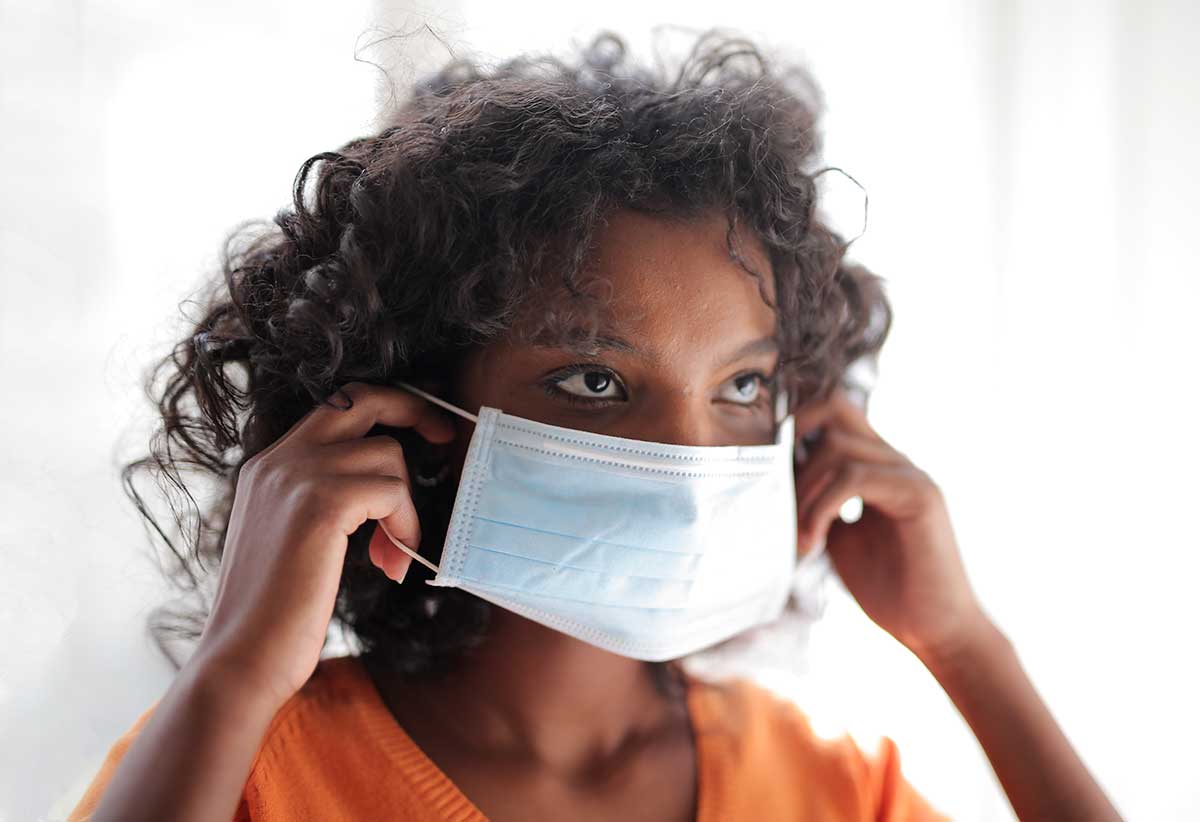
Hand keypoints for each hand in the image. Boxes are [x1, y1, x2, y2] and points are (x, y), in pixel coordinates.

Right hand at [191, 382, 455, 708]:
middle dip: (413, 408)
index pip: (336, 407)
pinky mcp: (319, 504)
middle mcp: (278, 460)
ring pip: (388, 455)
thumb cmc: (275, 615)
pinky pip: (391, 490)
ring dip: (405, 507)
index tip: (423, 431)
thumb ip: (326, 504)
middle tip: (444, 438)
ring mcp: (295, 476)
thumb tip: (386, 490)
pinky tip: (389, 562)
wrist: (241, 659)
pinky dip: (404, 525)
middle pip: (360, 397)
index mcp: (269, 466)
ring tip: (392, 554)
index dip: (385, 410)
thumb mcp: (293, 540)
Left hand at [791, 386, 987, 662]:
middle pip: (834, 408)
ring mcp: (910, 473)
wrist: (936, 632)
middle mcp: (894, 461)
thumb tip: (772, 491)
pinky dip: (822, 507)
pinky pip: (855, 477)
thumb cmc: (889, 591)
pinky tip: (813, 542)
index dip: (793, 429)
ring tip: (798, 538)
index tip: (764, 472)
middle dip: (792, 443)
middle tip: (773, 494)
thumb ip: (818, 507)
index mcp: (875, 467)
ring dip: (803, 491)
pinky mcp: (920, 495)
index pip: (831, 414)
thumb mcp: (839, 540)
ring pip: (838, 446)